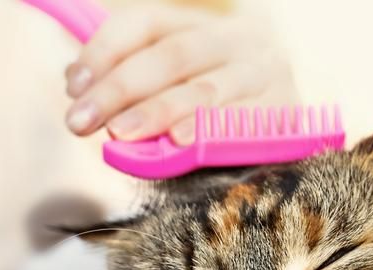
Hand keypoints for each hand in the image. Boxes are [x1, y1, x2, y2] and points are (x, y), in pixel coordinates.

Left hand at [64, 5, 299, 144]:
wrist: (299, 131)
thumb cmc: (221, 114)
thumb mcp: (179, 85)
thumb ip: (133, 82)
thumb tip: (77, 84)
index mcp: (204, 25)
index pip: (146, 23)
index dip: (104, 50)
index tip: (72, 86)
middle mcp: (238, 40)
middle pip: (171, 56)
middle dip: (119, 88)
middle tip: (79, 121)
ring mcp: (265, 75)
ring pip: (203, 89)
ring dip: (157, 112)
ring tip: (119, 134)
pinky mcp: (284, 112)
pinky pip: (238, 123)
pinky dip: (206, 132)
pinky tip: (180, 143)